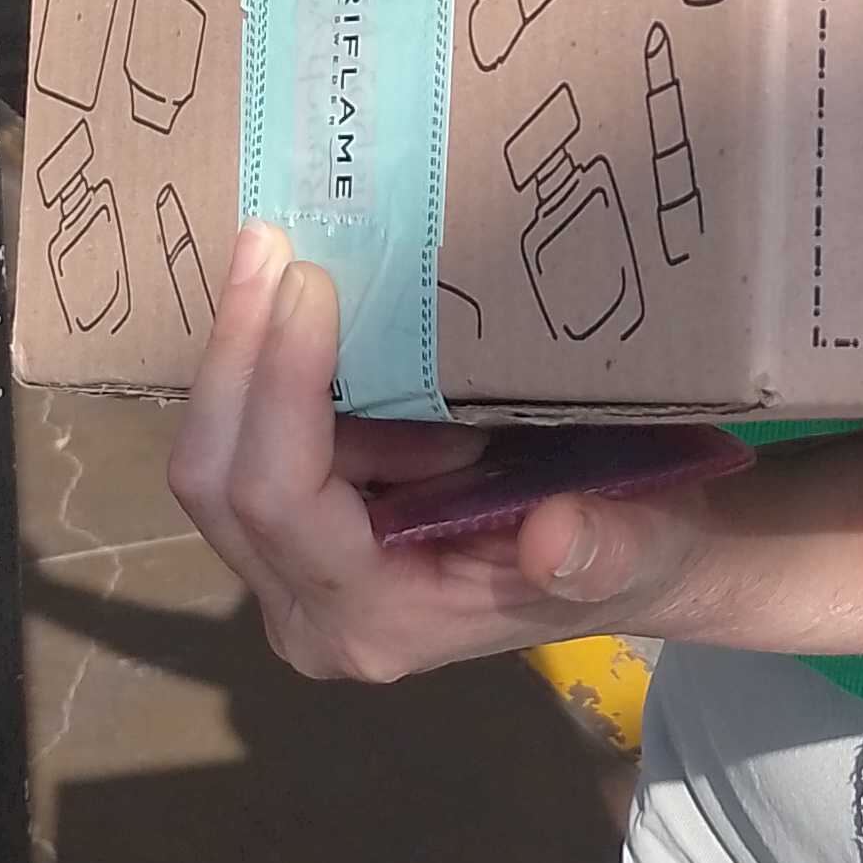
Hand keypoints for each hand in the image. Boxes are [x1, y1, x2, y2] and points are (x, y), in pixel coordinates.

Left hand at [167, 230, 722, 681]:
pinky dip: (268, 371)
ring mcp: (292, 582)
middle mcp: (311, 617)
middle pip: (216, 480)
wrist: (639, 567)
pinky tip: (318, 313)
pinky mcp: (294, 542)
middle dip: (239, 355)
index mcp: (380, 622)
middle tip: (272, 240)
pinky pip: (244, 446)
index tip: (309, 281)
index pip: (283, 502)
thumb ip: (605, 554)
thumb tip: (555, 536)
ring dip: (258, 358)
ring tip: (342, 294)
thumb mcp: (646, 547)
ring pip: (216, 458)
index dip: (282, 388)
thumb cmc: (641, 550)